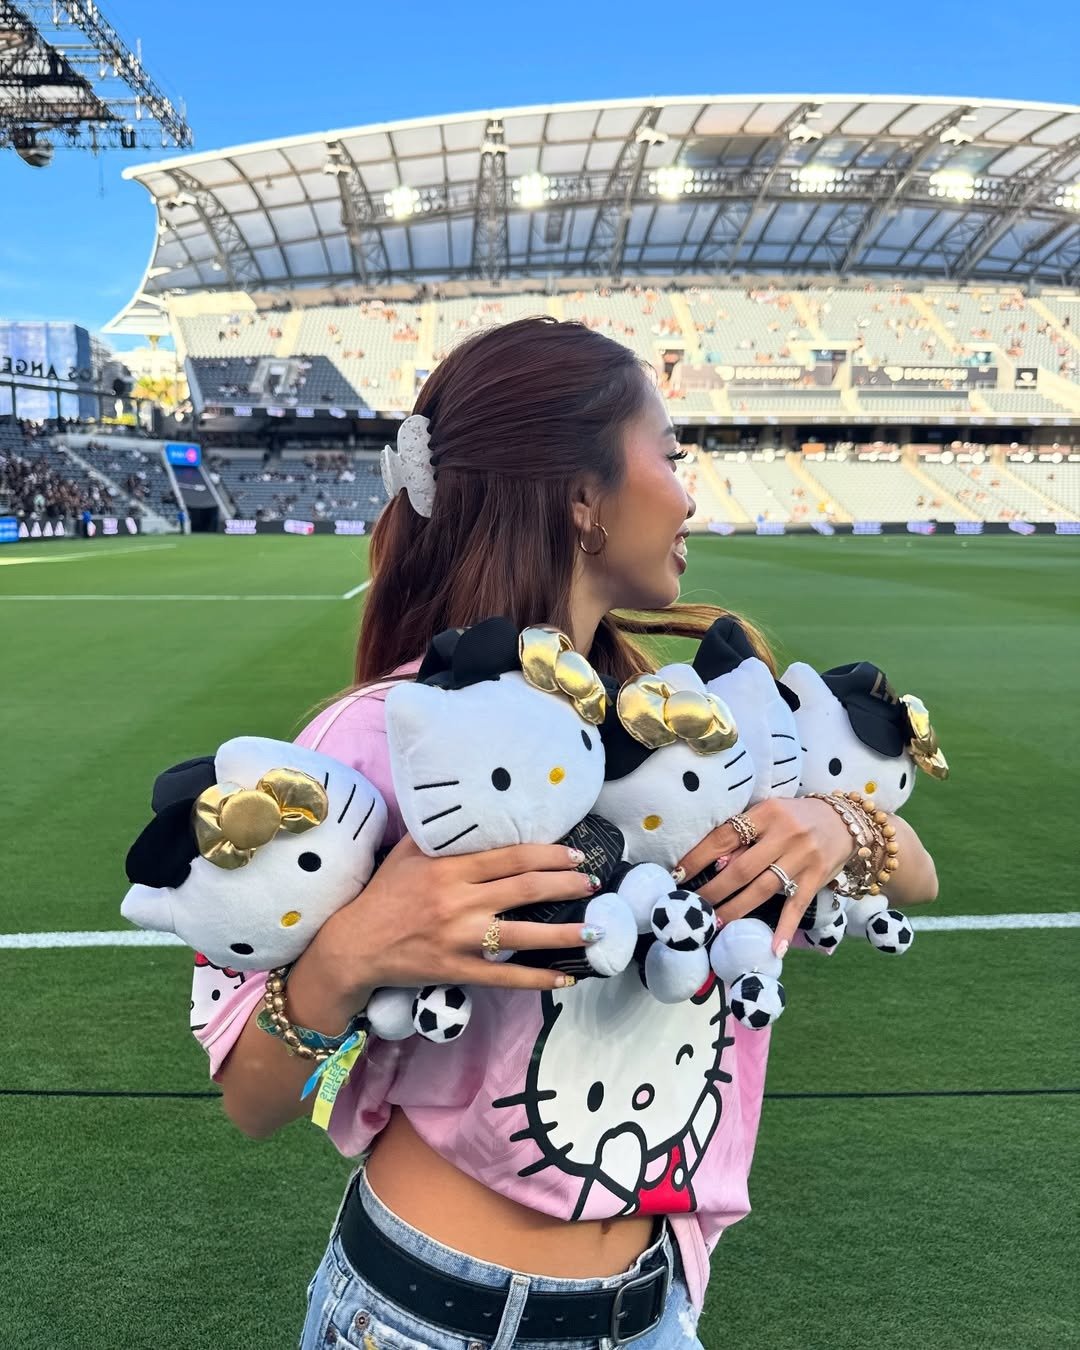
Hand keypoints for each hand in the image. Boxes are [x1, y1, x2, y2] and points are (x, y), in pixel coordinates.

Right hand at [315, 835, 597, 999]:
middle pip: (525, 889)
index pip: (511, 857)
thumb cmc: (384, 894)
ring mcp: (461, 938)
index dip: (548, 855)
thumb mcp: (407, 854)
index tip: (574, 855)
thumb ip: (441, 836)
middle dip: (566, 886)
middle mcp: (460, 901)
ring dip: (564, 933)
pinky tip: (565, 978)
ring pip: (524, 934)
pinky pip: (506, 976)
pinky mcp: (459, 969)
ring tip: (596, 929)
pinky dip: (538, 978)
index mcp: (450, 869)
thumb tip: (476, 813)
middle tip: (593, 884)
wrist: (355, 945)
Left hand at [675, 798, 855, 956]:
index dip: (698, 857)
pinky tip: (773, 947)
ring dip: (737, 909)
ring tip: (716, 923)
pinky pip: (797, 906)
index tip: (677, 874)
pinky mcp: (817, 878)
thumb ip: (746, 835)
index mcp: (766, 813)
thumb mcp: (770, 813)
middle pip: (741, 868)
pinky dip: (785, 928)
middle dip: (713, 890)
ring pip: (763, 889)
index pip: (724, 836)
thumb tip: (715, 863)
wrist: (847, 820)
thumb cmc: (797, 817)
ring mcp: (802, 858)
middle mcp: (784, 834)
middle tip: (694, 907)